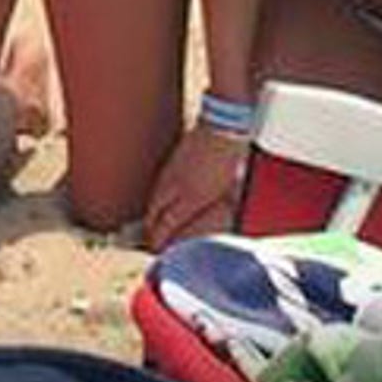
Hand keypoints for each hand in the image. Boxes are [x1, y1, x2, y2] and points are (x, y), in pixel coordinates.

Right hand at [143, 123, 245, 250]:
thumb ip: (221, 210)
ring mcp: (170, 173)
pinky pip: (157, 187)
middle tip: (150, 245)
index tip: (158, 251)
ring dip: (150, 216)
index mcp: (193, 197)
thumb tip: (220, 224)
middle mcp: (176, 187)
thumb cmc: (231, 160)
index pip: (168, 223)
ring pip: (153, 200)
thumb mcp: (232, 191)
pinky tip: (157, 204)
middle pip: (154, 214)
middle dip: (151, 232)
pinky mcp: (169, 163)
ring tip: (150, 228)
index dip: (161, 239)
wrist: (221, 130)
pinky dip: (154, 200)